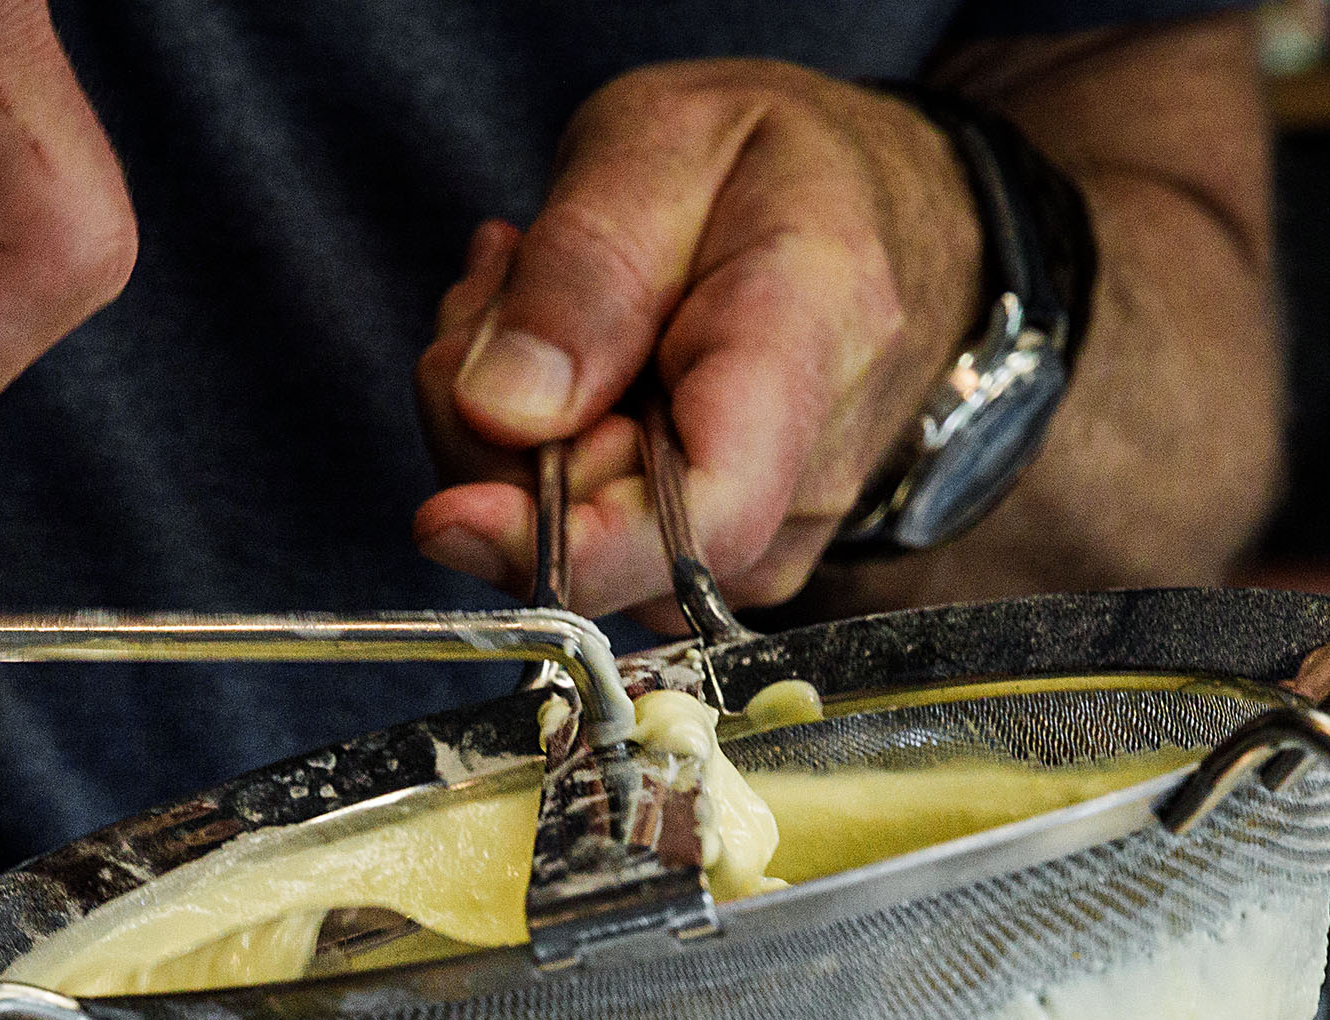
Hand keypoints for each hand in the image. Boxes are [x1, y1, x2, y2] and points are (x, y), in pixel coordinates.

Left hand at [411, 63, 980, 616]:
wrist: (886, 218)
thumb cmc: (779, 169)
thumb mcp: (668, 144)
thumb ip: (585, 272)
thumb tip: (500, 413)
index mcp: (807, 356)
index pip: (693, 525)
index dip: (554, 544)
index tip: (443, 517)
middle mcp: (797, 490)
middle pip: (584, 531)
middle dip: (491, 415)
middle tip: (507, 271)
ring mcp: (754, 547)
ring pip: (559, 542)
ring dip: (504, 423)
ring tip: (546, 290)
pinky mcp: (702, 565)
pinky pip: (573, 539)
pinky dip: (533, 446)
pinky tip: (569, 351)